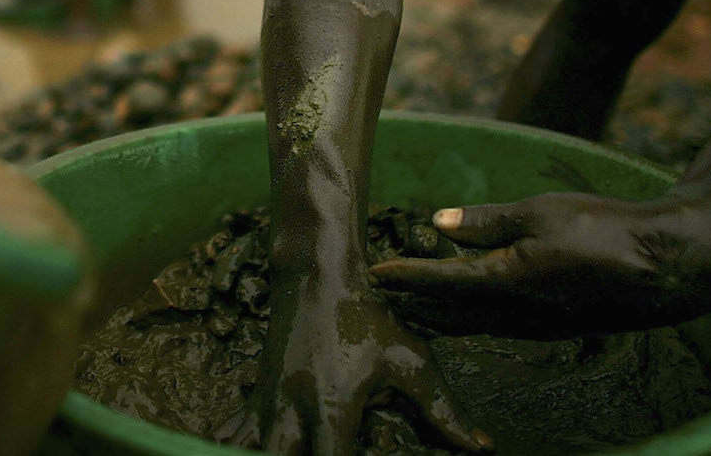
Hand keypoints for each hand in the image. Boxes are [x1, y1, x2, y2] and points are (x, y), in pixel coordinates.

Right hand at [219, 278, 492, 454]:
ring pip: (245, 452)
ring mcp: (267, 406)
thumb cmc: (368, 317)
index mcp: (333, 409)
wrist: (316, 274)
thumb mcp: (410, 359)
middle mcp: (292, 414)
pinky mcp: (255, 396)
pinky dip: (233, 448)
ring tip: (288, 455)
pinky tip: (248, 452)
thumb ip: (444, 409)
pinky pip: (228, 436)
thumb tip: (482, 449)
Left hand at [370, 193, 710, 338]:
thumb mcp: (541, 212)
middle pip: (450, 313)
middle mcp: (517, 312)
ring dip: (438, 317)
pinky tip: (465, 313)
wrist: (668, 266)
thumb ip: (487, 222)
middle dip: (413, 305)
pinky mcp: (554, 326)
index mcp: (508, 280)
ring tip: (410, 310)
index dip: (407, 278)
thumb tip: (437, 224)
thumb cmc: (605, 228)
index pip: (441, 283)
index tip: (376, 273)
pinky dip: (469, 320)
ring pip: (472, 325)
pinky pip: (497, 327)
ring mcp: (537, 324)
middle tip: (380, 299)